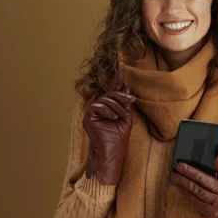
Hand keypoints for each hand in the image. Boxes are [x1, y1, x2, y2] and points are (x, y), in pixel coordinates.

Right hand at [82, 66, 135, 184]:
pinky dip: (108, 111)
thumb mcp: (126, 117)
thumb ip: (125, 103)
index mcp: (109, 107)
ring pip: (105, 99)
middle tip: (130, 100)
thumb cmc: (119, 137)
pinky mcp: (88, 117)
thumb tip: (126, 88)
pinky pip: (98, 106)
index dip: (117, 79)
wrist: (113, 150)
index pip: (113, 90)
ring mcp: (93, 112)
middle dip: (121, 95)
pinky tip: (113, 118)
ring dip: (116, 106)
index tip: (122, 67)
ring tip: (121, 116)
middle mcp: (100, 108)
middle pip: (110, 93)